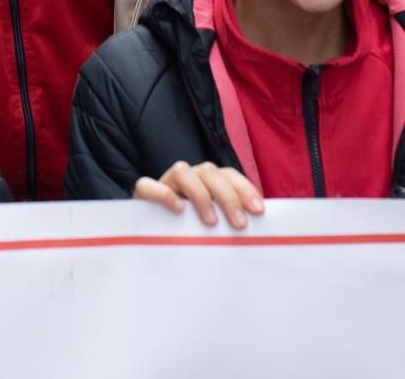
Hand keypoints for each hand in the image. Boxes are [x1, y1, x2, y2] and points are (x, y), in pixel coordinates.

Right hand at [132, 160, 263, 228]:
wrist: (149, 230)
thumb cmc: (189, 229)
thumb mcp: (212, 223)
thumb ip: (230, 221)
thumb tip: (260, 232)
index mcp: (208, 179)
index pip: (229, 175)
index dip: (245, 189)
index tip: (258, 211)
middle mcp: (189, 175)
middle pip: (210, 173)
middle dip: (228, 197)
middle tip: (239, 224)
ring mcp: (166, 181)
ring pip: (183, 172)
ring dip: (200, 195)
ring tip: (211, 222)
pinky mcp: (144, 192)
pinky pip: (149, 185)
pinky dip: (165, 195)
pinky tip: (179, 210)